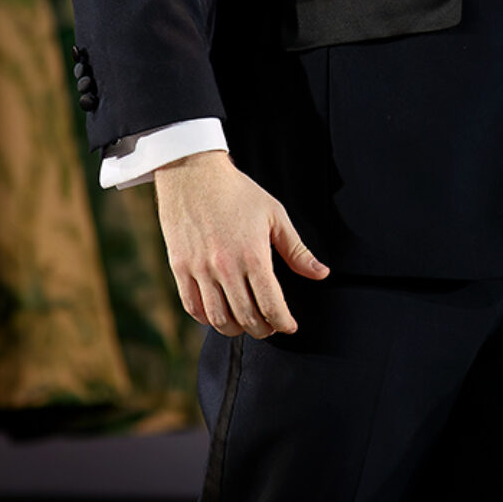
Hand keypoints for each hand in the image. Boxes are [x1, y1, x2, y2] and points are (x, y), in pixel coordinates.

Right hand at [152, 150, 327, 338]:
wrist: (194, 172)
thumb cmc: (238, 192)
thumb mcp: (275, 216)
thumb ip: (297, 251)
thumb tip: (321, 274)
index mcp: (253, 254)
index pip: (271, 304)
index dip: (283, 322)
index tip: (289, 325)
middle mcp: (226, 266)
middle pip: (246, 317)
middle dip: (263, 329)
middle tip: (270, 326)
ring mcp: (200, 269)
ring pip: (218, 318)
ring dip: (236, 329)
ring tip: (246, 324)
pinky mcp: (180, 267)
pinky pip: (192, 306)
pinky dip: (207, 319)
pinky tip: (219, 314)